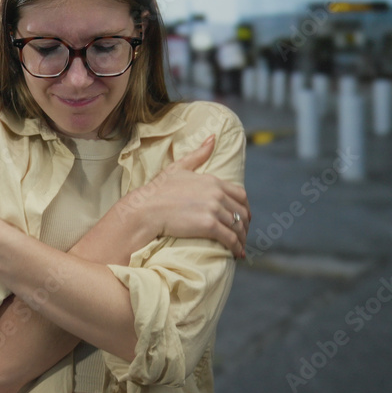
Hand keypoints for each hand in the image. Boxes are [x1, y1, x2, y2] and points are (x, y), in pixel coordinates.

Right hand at [125, 135, 249, 257]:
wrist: (146, 208)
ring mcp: (213, 209)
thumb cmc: (158, 190)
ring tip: (240, 247)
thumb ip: (198, 154)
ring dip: (242, 238)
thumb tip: (213, 138)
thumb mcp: (179, 167)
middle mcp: (217, 193)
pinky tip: (237, 254)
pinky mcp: (208, 225)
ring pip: (238, 226)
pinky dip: (237, 247)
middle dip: (245, 225)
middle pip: (242, 212)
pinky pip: (230, 238)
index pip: (241, 195)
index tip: (244, 217)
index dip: (245, 208)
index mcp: (213, 180)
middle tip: (243, 234)